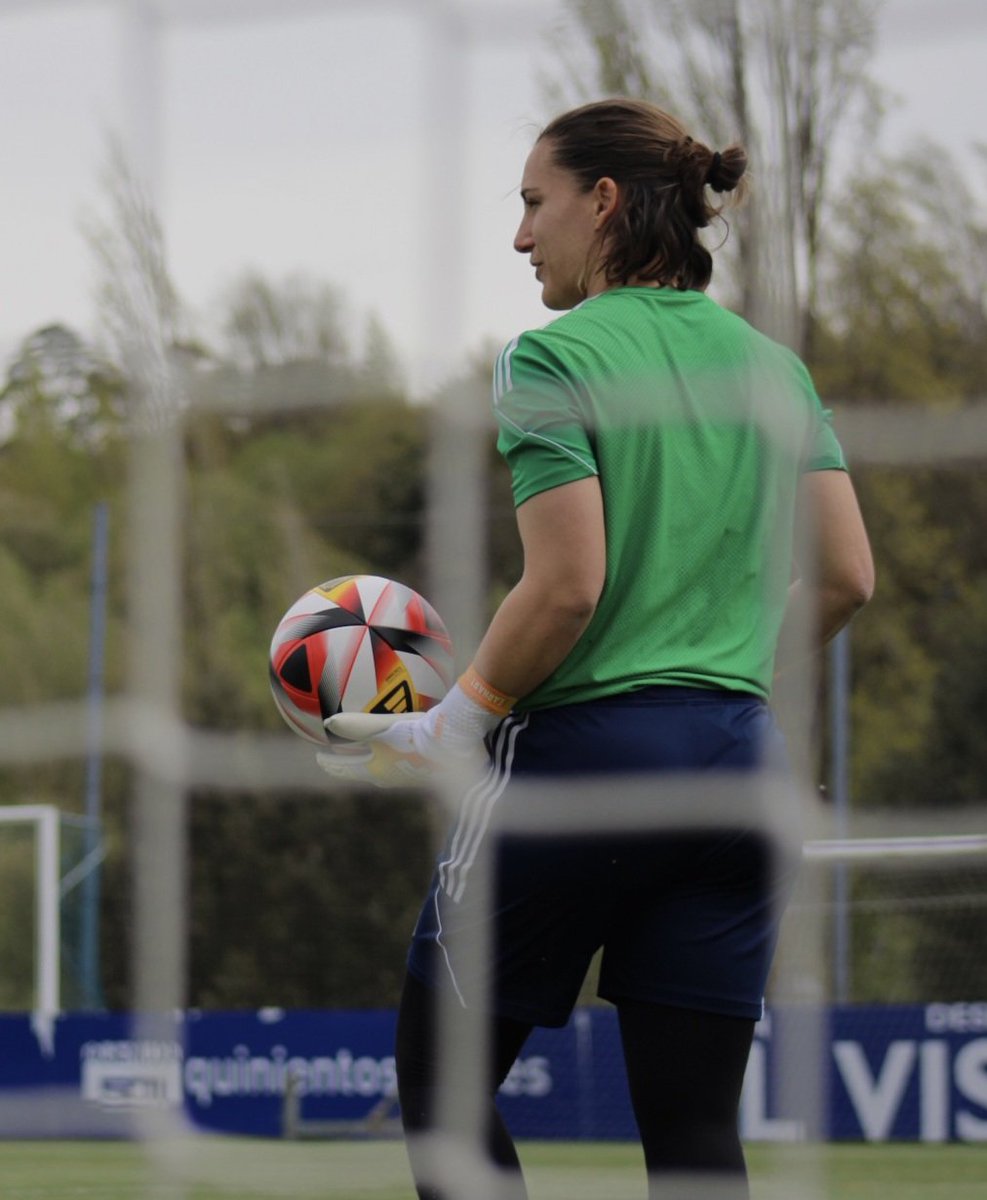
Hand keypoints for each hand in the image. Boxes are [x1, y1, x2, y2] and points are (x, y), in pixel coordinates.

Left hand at [315, 725, 431, 789]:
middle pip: (362, 773)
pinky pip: (400, 764)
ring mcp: (409, 775)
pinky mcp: (426, 769)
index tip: (319, 759)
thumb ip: (356, 725)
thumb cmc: (415, 735)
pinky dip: (389, 758)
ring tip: (364, 758)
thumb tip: (328, 722)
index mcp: (376, 770)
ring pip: (381, 771)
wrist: (454, 744)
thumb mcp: (383, 727)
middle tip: (334, 761)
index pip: (347, 768)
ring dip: (368, 765)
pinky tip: (399, 749)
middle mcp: (391, 778)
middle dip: (347, 767)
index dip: (331, 763)